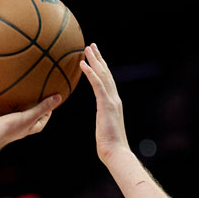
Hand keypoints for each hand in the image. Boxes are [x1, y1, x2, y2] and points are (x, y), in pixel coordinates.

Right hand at [0, 95, 60, 150]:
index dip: (46, 115)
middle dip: (25, 108)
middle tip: (29, 94)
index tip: (49, 104)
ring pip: (0, 115)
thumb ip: (42, 108)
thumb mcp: (28, 117)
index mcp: (23, 129)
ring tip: (7, 92)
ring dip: (3, 106)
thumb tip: (59, 97)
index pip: (39, 123)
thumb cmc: (7, 130)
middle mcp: (10, 128)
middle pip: (21, 118)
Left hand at [79, 43, 130, 163]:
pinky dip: (91, 73)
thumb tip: (101, 121)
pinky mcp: (106, 105)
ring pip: (103, 75)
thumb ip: (103, 119)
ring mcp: (112, 101)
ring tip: (87, 49)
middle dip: (99, 59)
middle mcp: (114, 99)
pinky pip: (97, 85)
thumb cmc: (109, 145)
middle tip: (91, 46)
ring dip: (95, 61)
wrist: (116, 152)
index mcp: (113, 104)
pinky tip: (82, 64)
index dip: (101, 68)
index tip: (95, 57)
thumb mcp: (104, 128)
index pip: (107, 82)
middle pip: (106, 74)